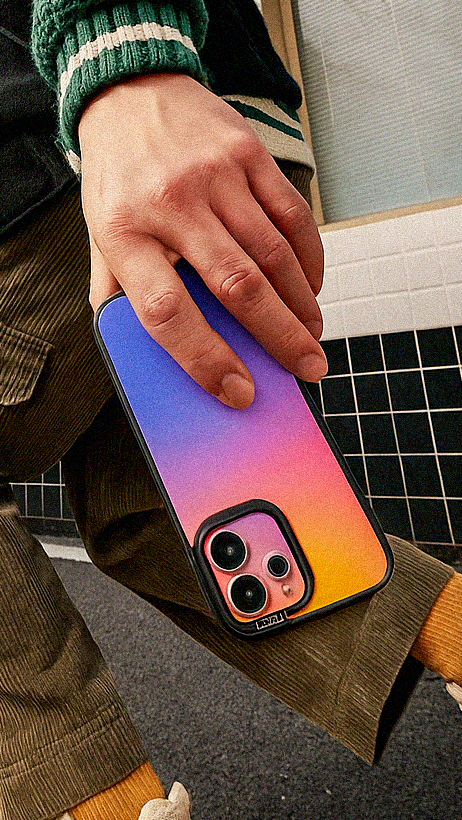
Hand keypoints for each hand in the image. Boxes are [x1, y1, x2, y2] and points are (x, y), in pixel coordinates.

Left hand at [79, 73, 326, 407]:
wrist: (130, 92)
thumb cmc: (118, 177)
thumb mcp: (99, 235)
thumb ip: (118, 294)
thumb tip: (142, 356)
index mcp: (125, 234)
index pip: (166, 312)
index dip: (205, 359)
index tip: (237, 391)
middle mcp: (171, 203)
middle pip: (238, 286)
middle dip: (282, 338)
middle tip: (307, 368)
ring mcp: (214, 175)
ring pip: (274, 255)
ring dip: (302, 304)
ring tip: (313, 334)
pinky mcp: (249, 154)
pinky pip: (292, 215)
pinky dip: (310, 258)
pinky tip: (312, 285)